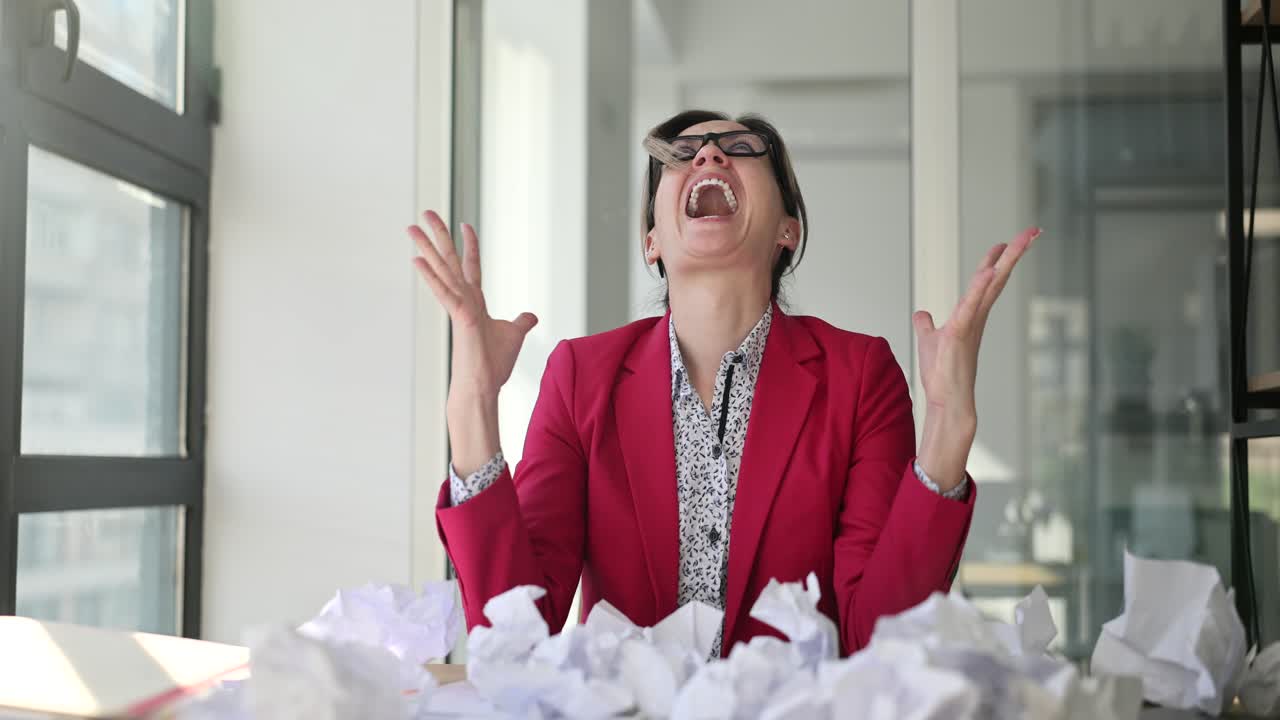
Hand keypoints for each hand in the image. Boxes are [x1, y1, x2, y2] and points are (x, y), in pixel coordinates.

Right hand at [409, 211, 536, 472]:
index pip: (472, 266)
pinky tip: (418, 260)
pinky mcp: (458, 318)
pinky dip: (431, 276)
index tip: (466, 225)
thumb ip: (521, 322)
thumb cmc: (493, 365)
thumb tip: (530, 315)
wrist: (482, 387)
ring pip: (442, 270)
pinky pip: (443, 292)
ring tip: (412, 226)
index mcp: (475, 301)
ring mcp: (459, 307)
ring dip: (428, 247)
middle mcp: (464, 299)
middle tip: (426, 213)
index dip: (470, 245)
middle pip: (449, 260)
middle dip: (439, 236)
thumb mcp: (513, 335)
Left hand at [911, 226, 1039, 488]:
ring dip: (1004, 263)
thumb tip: (922, 313)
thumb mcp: (929, 340)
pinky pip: (970, 306)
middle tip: (1033, 230)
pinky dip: (979, 289)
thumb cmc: (942, 375)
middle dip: (1014, 253)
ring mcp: (970, 324)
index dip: (995, 261)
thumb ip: (926, 324)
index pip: (985, 282)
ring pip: (989, 286)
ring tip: (1018, 240)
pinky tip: (988, 271)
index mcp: (971, 315)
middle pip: (997, 278)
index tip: (1005, 242)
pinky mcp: (959, 334)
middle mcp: (976, 316)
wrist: (948, 402)